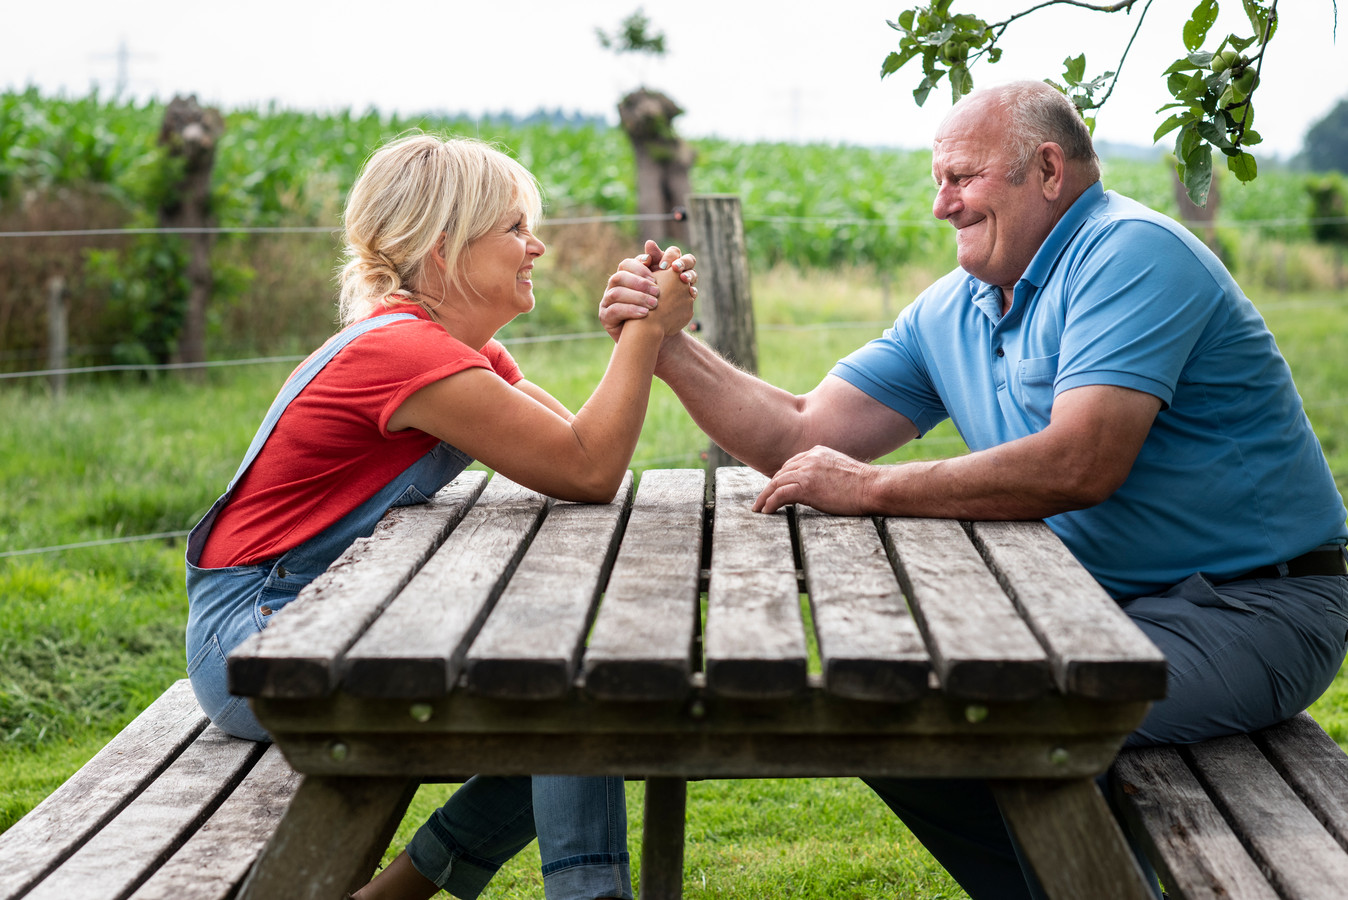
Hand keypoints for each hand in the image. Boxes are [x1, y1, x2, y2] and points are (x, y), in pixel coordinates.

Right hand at [599, 240, 696, 339]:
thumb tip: (653, 245)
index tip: (657, 275)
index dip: (640, 267)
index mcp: (625, 278)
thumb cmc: (656, 310)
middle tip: (657, 291)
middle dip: (639, 283)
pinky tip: (645, 314)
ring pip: (615, 293)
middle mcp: (613, 288)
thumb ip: (660, 269)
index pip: (626, 264)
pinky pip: (614, 311)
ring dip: (636, 297)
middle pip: (618, 276)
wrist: (650, 336)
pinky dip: (630, 310)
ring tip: (654, 304)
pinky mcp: (605, 317)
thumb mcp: (662, 289)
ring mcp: (606, 302)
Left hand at [753, 445, 877, 515]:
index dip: (781, 477)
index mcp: (817, 452)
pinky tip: (766, 511)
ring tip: (759, 509)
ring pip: (776, 482)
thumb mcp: (841, 470)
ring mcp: (807, 471)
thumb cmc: (863, 484)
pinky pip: (780, 494)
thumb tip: (820, 485)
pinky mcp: (806, 486)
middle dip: (769, 487)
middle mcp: (809, 458)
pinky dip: (770, 503)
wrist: (873, 487)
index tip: (774, 488)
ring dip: (765, 497)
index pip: (791, 464)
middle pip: (781, 472)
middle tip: (761, 500)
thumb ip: (825, 472)